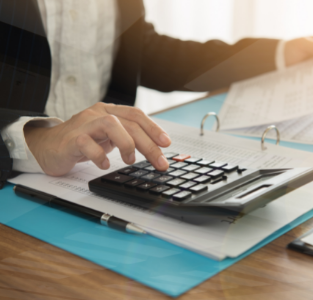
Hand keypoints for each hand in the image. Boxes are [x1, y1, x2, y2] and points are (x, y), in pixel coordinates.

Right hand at [24, 102, 171, 175]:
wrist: (47, 147)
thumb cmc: (80, 143)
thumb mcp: (108, 138)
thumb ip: (127, 138)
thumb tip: (155, 150)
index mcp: (109, 112)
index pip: (136, 115)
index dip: (154, 128)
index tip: (167, 144)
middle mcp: (97, 114)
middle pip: (129, 124)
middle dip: (149, 145)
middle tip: (160, 162)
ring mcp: (83, 124)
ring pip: (110, 125)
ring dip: (126, 144)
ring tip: (130, 160)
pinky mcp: (70, 139)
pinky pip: (87, 143)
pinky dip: (99, 155)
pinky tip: (104, 164)